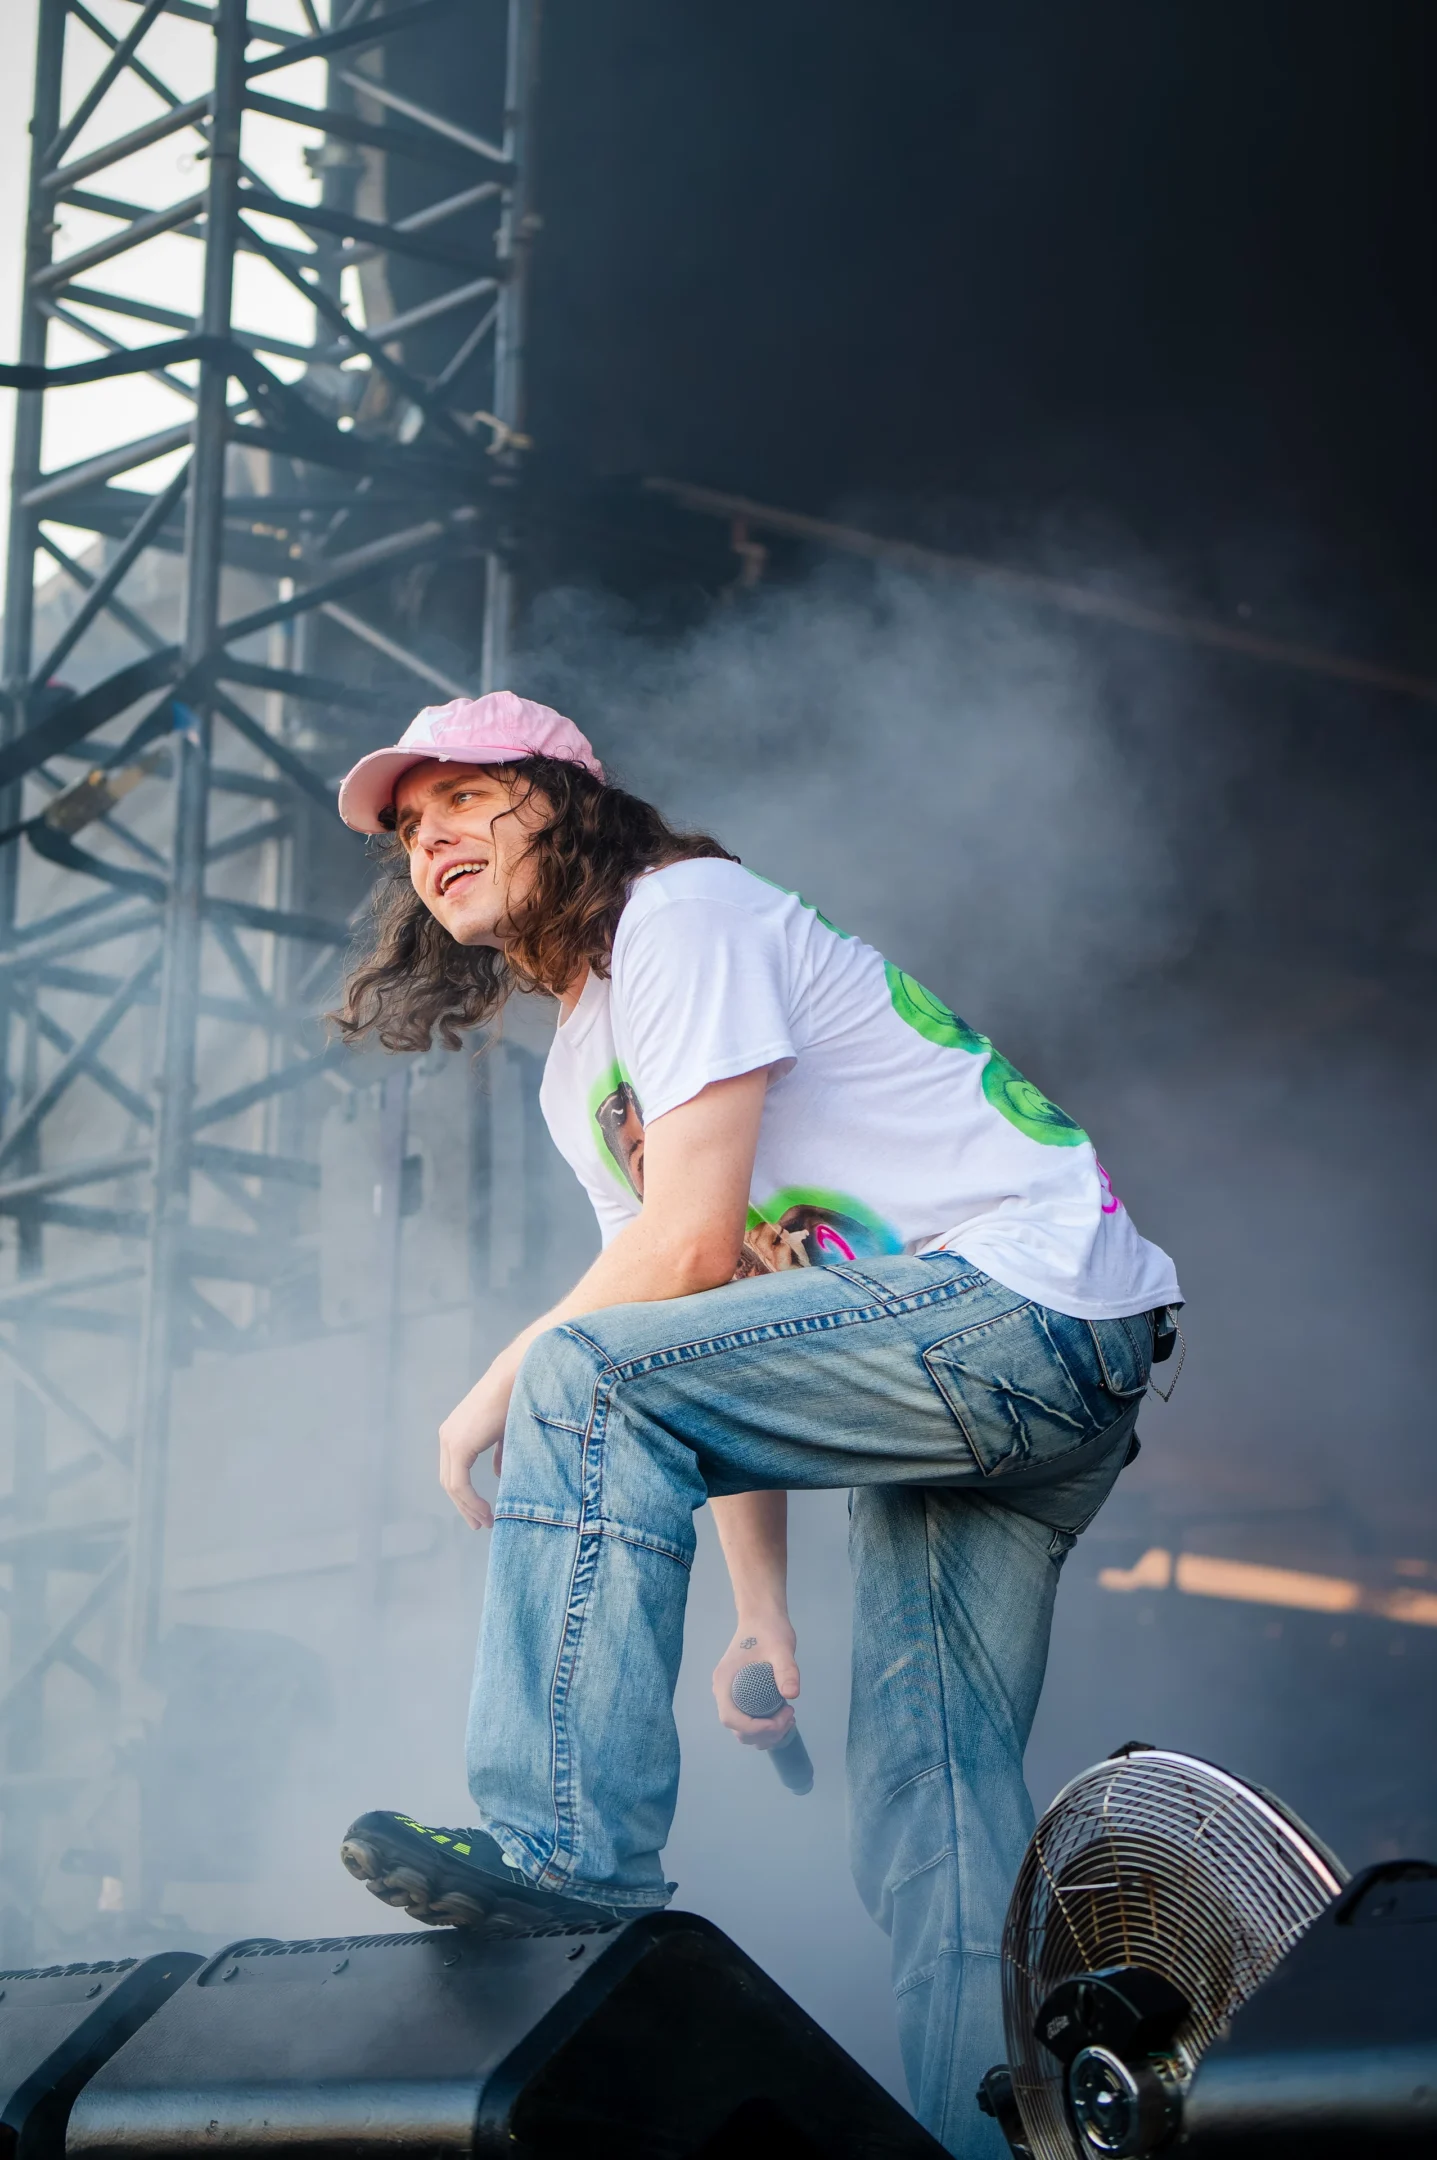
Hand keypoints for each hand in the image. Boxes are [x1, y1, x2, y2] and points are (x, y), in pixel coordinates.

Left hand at [438, 1365, 510, 1529]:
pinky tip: (485, 1511)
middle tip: (480, 1524)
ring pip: (453, 1486)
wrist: (518, 1377)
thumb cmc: (518, 1399)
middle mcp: (448, 1436)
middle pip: (450, 1482)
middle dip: (464, 1506)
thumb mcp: (506, 1432)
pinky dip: (470, 1501)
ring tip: (485, 1521)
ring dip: (468, 1507)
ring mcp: (450, 1440)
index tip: (481, 1513)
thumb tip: (498, 1474)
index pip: (454, 1472)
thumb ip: (499, 1453)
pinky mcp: (459, 1445)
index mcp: (456, 1432)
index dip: (465, 1496)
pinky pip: (459, 1483)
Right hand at [712, 1616, 798, 1750]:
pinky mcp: (742, 1695)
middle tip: (789, 1716)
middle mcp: (724, 1692)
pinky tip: (784, 1715)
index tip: (777, 1722)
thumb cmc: (768, 1630)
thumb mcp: (780, 1647)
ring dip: (767, 1733)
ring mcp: (732, 1695)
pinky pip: (750, 1720)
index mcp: (725, 1682)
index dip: (753, 1728)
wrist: (763, 1617)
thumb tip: (792, 1694)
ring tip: (789, 1717)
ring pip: (744, 1730)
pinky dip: (766, 1727)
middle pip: (738, 1729)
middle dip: (765, 1732)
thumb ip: (786, 1669)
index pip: (730, 1718)